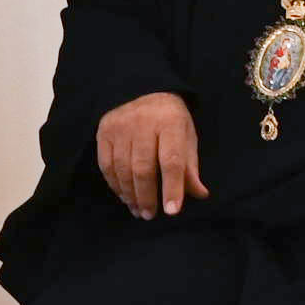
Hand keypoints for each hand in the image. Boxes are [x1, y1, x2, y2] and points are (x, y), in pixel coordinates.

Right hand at [97, 93, 204, 219]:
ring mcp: (120, 127)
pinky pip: (106, 165)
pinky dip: (115, 185)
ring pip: (122, 168)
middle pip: (143, 167)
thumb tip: (200, 195)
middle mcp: (143, 123)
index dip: (172, 187)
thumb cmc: (169, 119)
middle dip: (147, 196)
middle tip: (150, 215)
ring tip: (138, 210)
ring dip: (130, 194)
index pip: (171, 160)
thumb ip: (190, 166)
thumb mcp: (186, 136)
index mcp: (170, 123)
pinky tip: (124, 196)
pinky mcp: (104, 131)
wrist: (142, 89)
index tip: (172, 211)